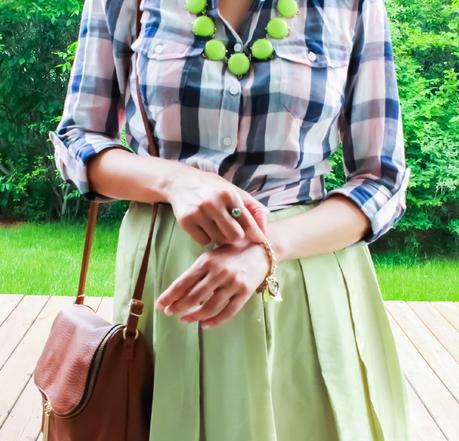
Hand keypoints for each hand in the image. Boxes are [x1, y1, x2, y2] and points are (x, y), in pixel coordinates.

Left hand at [154, 238, 270, 327]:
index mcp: (207, 261)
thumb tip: (176, 291)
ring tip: (184, 320)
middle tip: (170, 313)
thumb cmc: (230, 253)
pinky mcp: (245, 293)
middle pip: (194, 296)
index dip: (170, 296)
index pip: (183, 282)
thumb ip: (196, 271)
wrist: (260, 250)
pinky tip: (205, 325)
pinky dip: (215, 321)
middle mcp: (219, 272)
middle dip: (178, 307)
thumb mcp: (211, 256)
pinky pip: (228, 312)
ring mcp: (233, 283)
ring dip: (194, 316)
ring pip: (209, 306)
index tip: (160, 305)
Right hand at [165, 165, 268, 245]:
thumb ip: (254, 210)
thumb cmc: (214, 189)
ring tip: (215, 224)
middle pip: (234, 236)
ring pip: (218, 240)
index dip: (256, 234)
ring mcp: (198, 212)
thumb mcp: (235, 192)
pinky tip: (203, 226)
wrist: (181, 181)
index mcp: (229, 194)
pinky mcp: (186, 221)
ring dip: (219, 236)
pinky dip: (206, 237)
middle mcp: (214, 202)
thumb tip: (265, 232)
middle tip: (231, 230)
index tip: (261, 242)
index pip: (247, 221)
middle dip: (235, 236)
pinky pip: (203, 241)